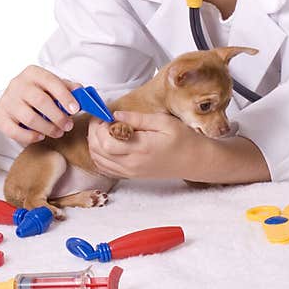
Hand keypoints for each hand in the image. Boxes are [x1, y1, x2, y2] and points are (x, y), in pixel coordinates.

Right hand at [0, 66, 81, 146]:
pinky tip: (40, 136)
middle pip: (40, 101)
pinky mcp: (0, 117)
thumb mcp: (53, 85)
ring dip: (47, 128)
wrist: (14, 98)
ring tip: (58, 132)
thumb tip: (81, 93)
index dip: (64, 96)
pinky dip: (29, 137)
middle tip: (68, 126)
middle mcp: (17, 84)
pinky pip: (14, 131)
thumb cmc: (38, 92)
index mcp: (32, 73)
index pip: (50, 81)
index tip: (75, 109)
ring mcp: (7, 101)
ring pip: (29, 118)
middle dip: (58, 116)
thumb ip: (68, 88)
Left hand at [87, 110, 207, 178]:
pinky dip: (99, 155)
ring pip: (98, 160)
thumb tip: (116, 114)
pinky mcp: (131, 175)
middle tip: (101, 119)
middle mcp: (132, 164)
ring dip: (94, 143)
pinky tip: (106, 142)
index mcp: (140, 149)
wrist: (195, 161)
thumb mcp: (164, 122)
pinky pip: (106, 168)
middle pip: (98, 151)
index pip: (106, 142)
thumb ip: (138, 119)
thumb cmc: (183, 140)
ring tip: (103, 128)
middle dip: (93, 133)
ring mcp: (130, 172)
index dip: (98, 127)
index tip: (103, 114)